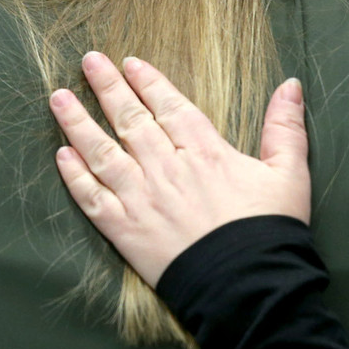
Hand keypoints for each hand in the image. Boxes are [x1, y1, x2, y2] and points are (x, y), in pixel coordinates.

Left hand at [51, 52, 309, 286]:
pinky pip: (92, 198)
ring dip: (78, 123)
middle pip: (130, 120)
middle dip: (107, 88)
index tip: (130, 63)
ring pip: (102, 152)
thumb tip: (290, 84)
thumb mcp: (289, 173)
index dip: (149, 82)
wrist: (248, 287)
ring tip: (58, 98)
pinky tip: (62, 156)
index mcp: (205, 152)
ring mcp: (141, 199)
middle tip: (88, 61)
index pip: (169, 106)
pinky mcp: (126, 231)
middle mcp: (167, 168)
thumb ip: (285, 127)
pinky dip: (74, 176)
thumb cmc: (271, 231)